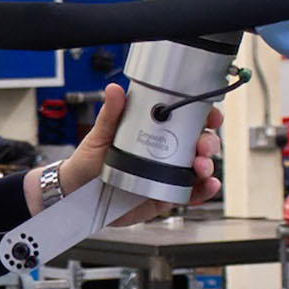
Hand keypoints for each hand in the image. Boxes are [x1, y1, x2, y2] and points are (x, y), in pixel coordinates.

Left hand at [33, 83, 222, 224]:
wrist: (77, 193)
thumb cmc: (90, 161)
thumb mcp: (100, 135)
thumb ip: (111, 114)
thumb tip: (115, 91)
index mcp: (154, 132)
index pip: (186, 120)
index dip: (203, 116)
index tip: (210, 116)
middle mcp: (166, 153)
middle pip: (199, 144)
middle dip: (208, 143)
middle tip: (202, 147)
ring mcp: (168, 176)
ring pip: (198, 169)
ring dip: (207, 167)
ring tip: (201, 168)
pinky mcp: (166, 197)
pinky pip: (190, 194)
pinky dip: (204, 191)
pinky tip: (209, 186)